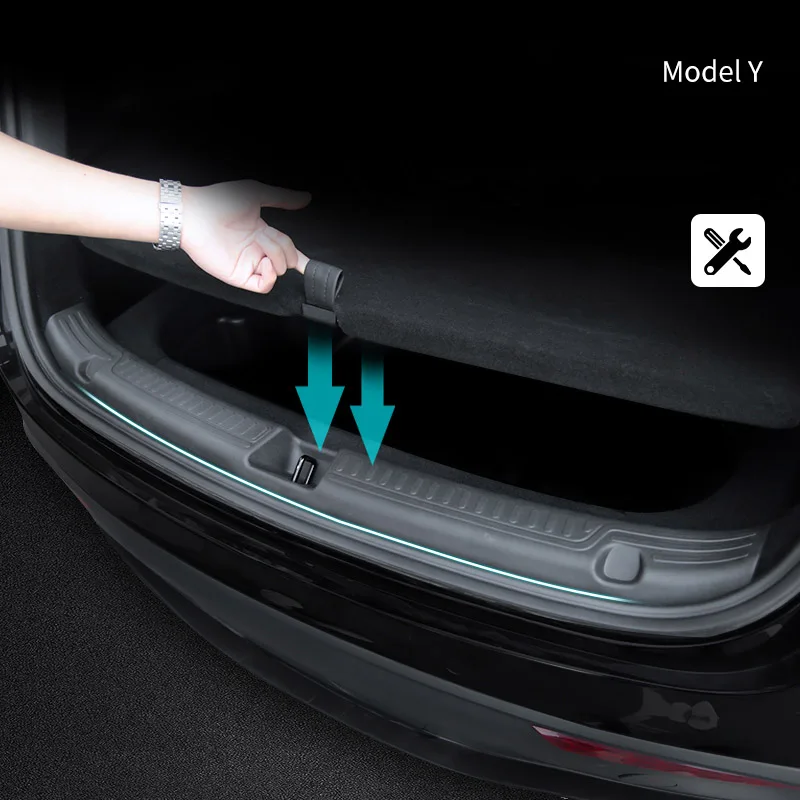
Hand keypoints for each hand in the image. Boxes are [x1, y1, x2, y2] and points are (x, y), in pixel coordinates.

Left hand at [180, 180, 310, 292]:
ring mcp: (248, 264)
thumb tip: (306, 198)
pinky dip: (270, 277)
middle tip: (270, 238)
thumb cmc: (217, 201)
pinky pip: (263, 286)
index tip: (309, 262)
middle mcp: (256, 250)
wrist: (194, 213)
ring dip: (276, 257)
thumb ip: (283, 198)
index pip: (288, 250)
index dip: (301, 258)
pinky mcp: (239, 276)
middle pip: (286, 260)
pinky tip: (264, 262)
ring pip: (278, 272)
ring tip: (261, 242)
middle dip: (286, 250)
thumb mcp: (257, 193)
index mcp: (262, 233)